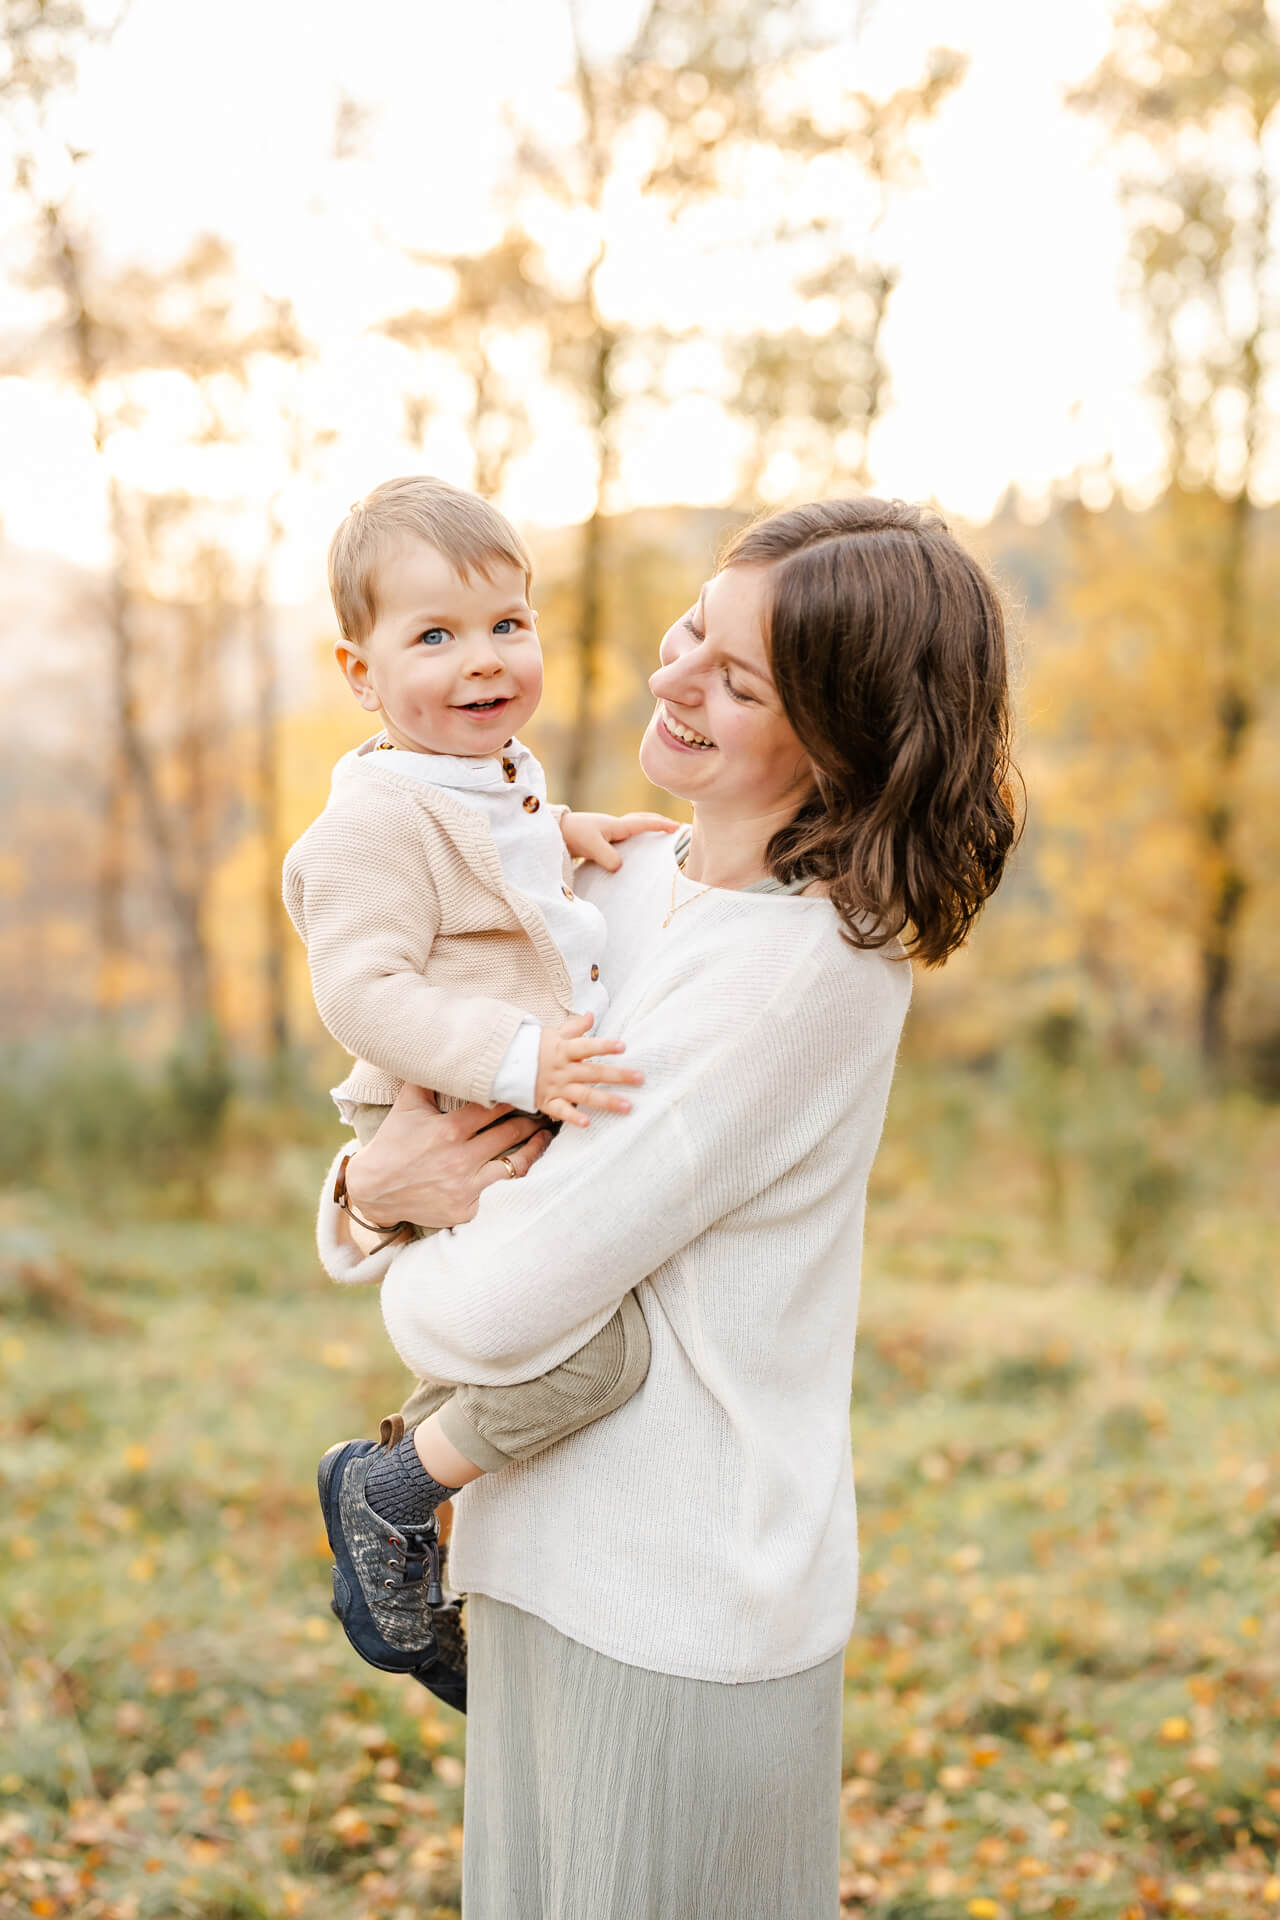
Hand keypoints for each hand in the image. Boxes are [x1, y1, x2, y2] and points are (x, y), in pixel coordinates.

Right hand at [345, 1084, 552, 1229]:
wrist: (373, 1190)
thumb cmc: (393, 1144)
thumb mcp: (406, 1107)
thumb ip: (426, 1078)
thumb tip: (437, 1047)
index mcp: (449, 1130)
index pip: (494, 1107)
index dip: (514, 1097)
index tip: (530, 1088)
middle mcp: (461, 1158)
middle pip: (512, 1133)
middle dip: (532, 1120)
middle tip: (546, 1112)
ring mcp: (466, 1187)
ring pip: (515, 1165)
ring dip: (533, 1149)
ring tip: (545, 1138)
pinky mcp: (466, 1210)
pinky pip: (494, 1192)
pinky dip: (502, 1180)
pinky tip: (515, 1168)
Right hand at [535, 1012, 641, 1128]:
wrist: (505, 1064)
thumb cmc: (534, 1048)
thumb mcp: (553, 1034)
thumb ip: (574, 1027)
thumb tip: (591, 1015)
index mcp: (564, 1050)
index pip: (587, 1046)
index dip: (604, 1046)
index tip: (623, 1046)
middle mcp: (563, 1069)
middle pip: (593, 1073)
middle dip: (618, 1076)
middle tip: (640, 1078)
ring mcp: (556, 1087)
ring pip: (584, 1095)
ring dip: (606, 1101)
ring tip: (627, 1107)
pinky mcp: (548, 1102)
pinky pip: (561, 1111)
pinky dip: (573, 1117)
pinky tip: (587, 1124)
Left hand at [560, 809, 677, 871]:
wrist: (553, 831)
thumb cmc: (572, 834)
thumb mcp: (591, 845)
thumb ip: (607, 856)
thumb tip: (620, 867)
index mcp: (616, 825)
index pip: (643, 823)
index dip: (661, 825)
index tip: (677, 828)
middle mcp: (614, 826)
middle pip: (641, 820)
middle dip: (658, 822)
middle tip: (673, 827)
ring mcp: (606, 831)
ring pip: (633, 827)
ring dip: (646, 827)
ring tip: (658, 835)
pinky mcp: (600, 839)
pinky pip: (623, 836)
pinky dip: (634, 838)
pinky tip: (632, 848)